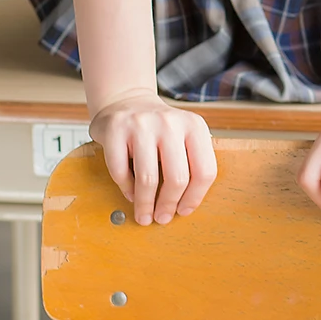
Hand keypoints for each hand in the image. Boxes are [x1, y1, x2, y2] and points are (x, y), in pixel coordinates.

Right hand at [88, 91, 217, 224]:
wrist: (126, 101)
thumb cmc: (159, 130)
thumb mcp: (184, 137)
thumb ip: (191, 163)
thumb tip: (186, 207)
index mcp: (195, 126)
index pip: (204, 171)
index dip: (194, 198)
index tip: (184, 212)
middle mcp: (171, 122)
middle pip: (177, 178)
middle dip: (168, 206)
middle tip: (162, 218)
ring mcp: (142, 124)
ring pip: (148, 179)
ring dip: (145, 205)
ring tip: (144, 215)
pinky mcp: (116, 129)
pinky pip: (121, 172)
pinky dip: (126, 189)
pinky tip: (131, 194)